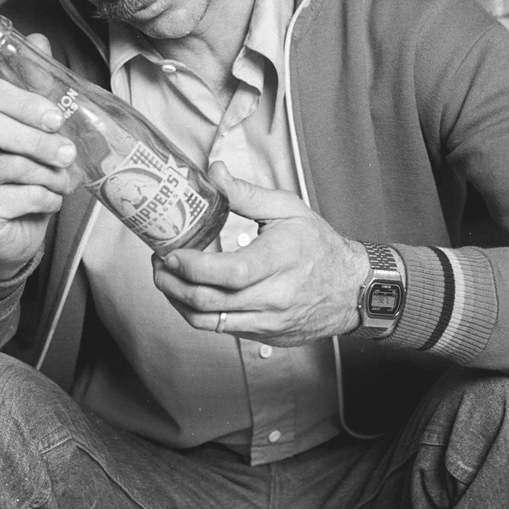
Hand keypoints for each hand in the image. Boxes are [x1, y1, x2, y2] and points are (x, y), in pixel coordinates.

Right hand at [0, 34, 79, 280]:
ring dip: (49, 173)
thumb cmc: (24, 166)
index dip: (25, 101)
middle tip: (67, 152)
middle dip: (37, 139)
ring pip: (8, 164)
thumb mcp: (33, 123)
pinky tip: (50, 198)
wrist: (13, 227)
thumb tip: (37, 38)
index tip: (56, 117)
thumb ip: (34, 83)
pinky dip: (45, 198)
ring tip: (64, 179)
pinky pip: (16, 197)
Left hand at [152, 162, 368, 345]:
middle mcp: (272, 297)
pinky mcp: (263, 336)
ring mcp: (267, 321)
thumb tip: (214, 172)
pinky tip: (191, 294)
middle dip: (171, 283)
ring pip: (207, 322)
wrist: (350, 289)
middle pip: (208, 301)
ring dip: (178, 301)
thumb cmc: (320, 246)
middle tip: (159, 263)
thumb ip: (246, 194)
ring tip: (167, 279)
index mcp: (279, 261)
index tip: (170, 251)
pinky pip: (220, 329)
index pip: (228, 273)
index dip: (191, 266)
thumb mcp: (288, 209)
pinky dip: (198, 313)